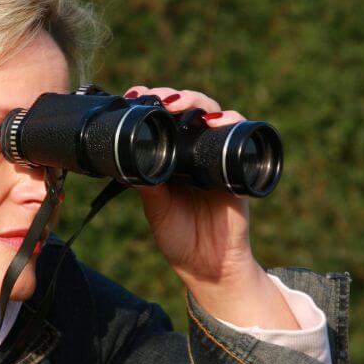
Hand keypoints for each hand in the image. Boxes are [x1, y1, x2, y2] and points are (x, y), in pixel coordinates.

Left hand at [122, 85, 258, 289]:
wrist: (211, 267)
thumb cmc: (181, 240)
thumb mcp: (156, 211)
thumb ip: (146, 186)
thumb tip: (123, 161)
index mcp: (170, 159)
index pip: (162, 120)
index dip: (151, 102)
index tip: (134, 95)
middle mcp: (194, 152)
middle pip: (188, 110)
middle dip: (174, 96)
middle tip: (159, 98)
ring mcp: (217, 156)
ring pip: (213, 115)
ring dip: (199, 103)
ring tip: (182, 104)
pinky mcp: (238, 166)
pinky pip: (240, 137)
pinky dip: (233, 122)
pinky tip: (220, 120)